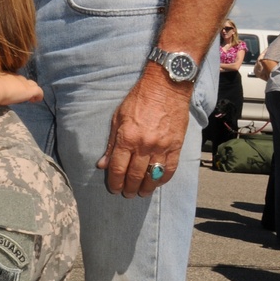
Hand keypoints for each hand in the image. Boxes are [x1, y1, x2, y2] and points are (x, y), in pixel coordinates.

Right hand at [0, 73, 43, 105]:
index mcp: (7, 76)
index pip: (15, 79)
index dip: (17, 85)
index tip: (15, 91)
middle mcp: (17, 78)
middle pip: (25, 81)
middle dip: (25, 87)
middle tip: (24, 95)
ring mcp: (24, 84)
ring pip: (33, 85)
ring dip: (32, 91)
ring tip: (31, 99)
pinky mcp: (29, 90)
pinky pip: (39, 91)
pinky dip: (39, 96)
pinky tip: (37, 100)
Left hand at [98, 70, 191, 196]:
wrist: (166, 86)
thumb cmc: (139, 99)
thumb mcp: (118, 118)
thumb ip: (112, 143)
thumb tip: (103, 164)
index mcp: (126, 138)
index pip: (118, 168)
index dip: (115, 182)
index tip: (114, 189)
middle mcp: (144, 145)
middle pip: (134, 175)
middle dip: (129, 188)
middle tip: (128, 194)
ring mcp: (162, 146)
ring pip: (152, 176)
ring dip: (146, 188)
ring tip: (142, 193)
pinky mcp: (176, 145)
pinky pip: (170, 168)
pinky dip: (163, 179)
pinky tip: (157, 183)